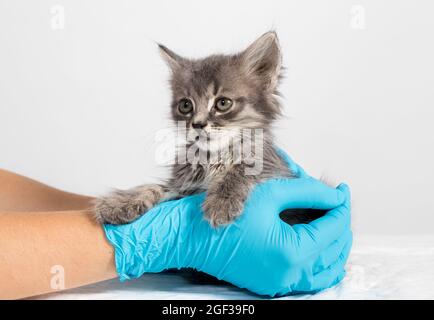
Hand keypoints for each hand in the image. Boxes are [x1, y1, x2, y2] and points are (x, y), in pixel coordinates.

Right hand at [103, 160, 351, 295]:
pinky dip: (320, 262)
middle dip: (340, 223)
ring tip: (332, 221)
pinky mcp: (271, 284)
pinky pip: (308, 279)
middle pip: (334, 250)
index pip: (332, 228)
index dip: (339, 205)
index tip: (341, 189)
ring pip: (325, 269)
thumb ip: (307, 190)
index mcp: (291, 253)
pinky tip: (318, 245)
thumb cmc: (223, 214)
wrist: (189, 236)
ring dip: (334, 244)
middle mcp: (289, 274)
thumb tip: (334, 193)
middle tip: (336, 201)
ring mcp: (280, 283)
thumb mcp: (269, 194)